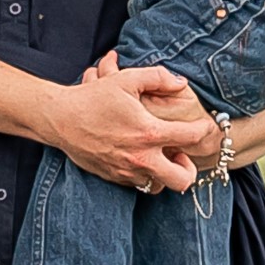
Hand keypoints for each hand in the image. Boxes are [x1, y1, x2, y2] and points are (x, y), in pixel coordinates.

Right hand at [45, 57, 214, 191]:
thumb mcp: (126, 80)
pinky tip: (137, 157)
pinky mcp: (113, 177)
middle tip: (180, 153)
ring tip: (159, 156)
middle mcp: (141, 158)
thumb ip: (158, 78)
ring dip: (164, 173)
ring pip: (159, 186)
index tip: (204, 127)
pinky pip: (138, 184)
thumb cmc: (93, 98)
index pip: (190, 138)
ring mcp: (126, 171)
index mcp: (149, 133)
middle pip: (182, 180)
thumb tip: (180, 84)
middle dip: (188, 168)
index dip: (203, 131)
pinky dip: (144, 174)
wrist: (60, 119)